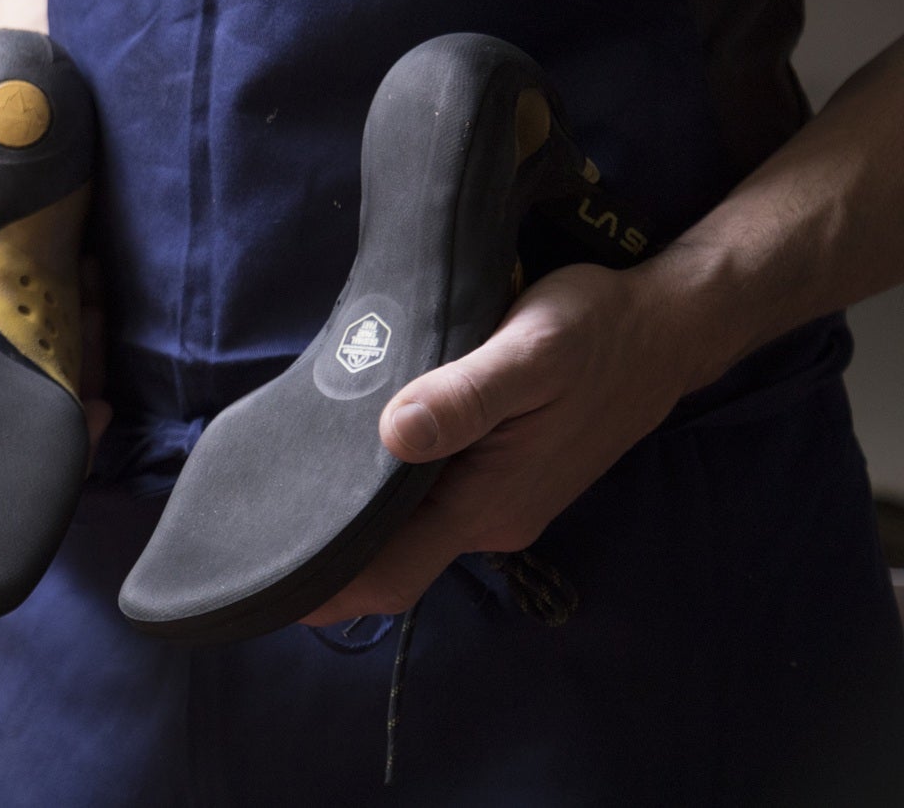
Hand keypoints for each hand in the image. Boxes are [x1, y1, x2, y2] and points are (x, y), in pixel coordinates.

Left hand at [301, 260, 709, 623]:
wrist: (666, 331)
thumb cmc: (597, 334)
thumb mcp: (531, 351)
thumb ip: (464, 397)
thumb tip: (397, 432)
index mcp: (487, 504)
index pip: (390, 574)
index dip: (326, 587)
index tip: (262, 579)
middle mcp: (490, 518)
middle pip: (390, 557)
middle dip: (326, 550)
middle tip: (252, 517)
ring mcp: (499, 500)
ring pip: (410, 527)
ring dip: (356, 515)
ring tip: (284, 482)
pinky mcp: (504, 475)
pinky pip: (431, 498)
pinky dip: (388, 490)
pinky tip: (350, 454)